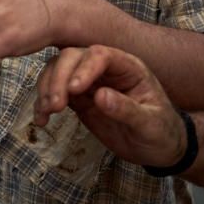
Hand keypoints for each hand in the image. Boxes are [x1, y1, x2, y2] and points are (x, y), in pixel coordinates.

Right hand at [34, 45, 186, 168]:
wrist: (160, 148)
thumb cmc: (162, 131)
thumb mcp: (151, 123)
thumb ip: (127, 109)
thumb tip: (100, 96)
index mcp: (128, 67)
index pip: (100, 55)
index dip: (84, 68)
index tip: (74, 90)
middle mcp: (105, 69)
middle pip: (73, 57)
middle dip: (59, 78)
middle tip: (55, 105)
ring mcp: (89, 83)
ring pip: (58, 71)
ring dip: (47, 88)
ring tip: (47, 112)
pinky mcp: (79, 99)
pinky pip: (55, 92)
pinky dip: (44, 103)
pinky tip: (41, 119)